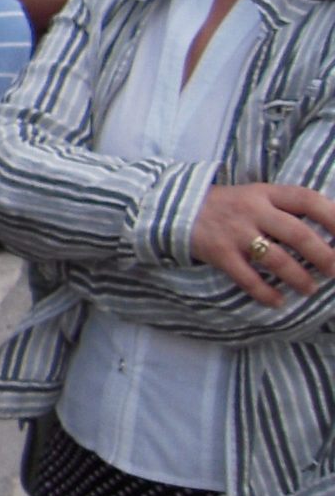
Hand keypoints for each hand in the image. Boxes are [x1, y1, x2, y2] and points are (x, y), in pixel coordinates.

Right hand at [191, 181, 334, 305]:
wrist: (175, 208)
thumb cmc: (226, 206)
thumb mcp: (255, 196)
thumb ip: (284, 208)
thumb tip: (324, 231)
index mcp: (266, 193)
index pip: (308, 200)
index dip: (333, 217)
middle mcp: (253, 210)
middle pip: (298, 234)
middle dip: (324, 256)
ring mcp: (236, 232)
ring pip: (276, 259)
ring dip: (299, 277)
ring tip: (310, 289)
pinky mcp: (219, 253)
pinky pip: (247, 277)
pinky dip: (265, 293)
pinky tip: (277, 302)